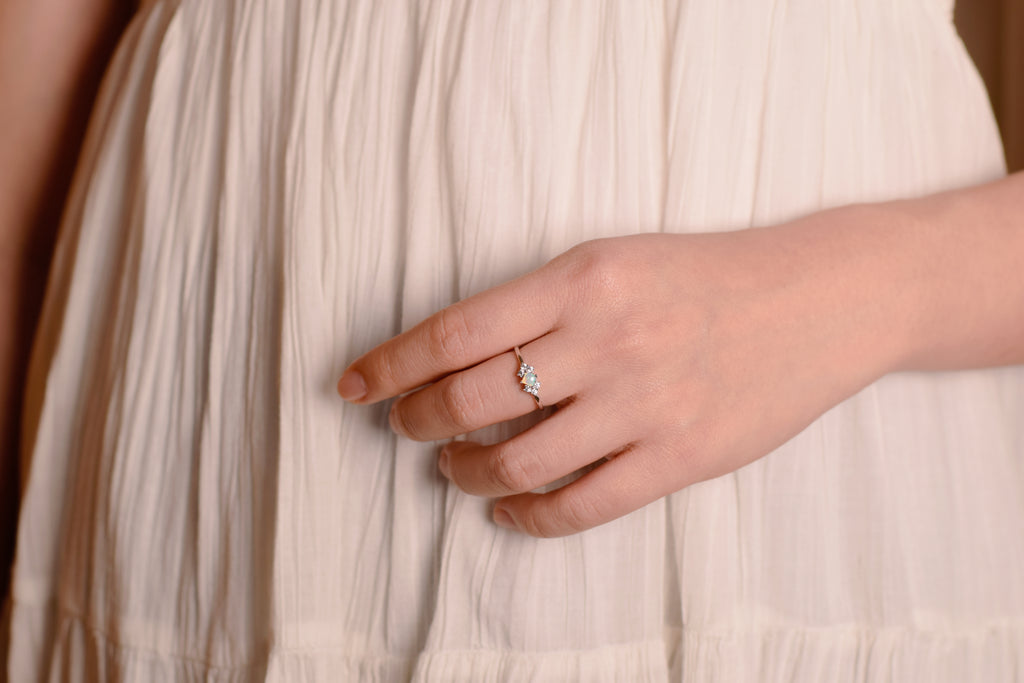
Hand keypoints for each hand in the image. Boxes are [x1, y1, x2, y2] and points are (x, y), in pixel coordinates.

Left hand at [336, 211, 899, 536]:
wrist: (821, 297)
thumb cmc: (707, 274)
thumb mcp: (614, 259)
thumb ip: (540, 304)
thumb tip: (454, 358)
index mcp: (581, 278)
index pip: (454, 331)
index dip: (390, 364)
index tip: (353, 385)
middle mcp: (607, 340)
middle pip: (470, 399)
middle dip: (417, 421)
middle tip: (407, 427)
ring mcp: (646, 404)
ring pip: (517, 460)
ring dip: (466, 473)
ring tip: (456, 469)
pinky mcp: (682, 457)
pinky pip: (581, 506)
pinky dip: (527, 517)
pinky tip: (509, 511)